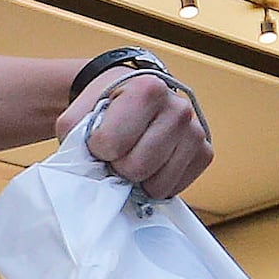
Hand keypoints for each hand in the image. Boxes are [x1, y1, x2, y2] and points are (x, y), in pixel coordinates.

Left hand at [80, 66, 212, 200]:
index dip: (97, 147)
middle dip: (118, 166)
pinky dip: (156, 184)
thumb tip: (86, 174)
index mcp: (147, 89)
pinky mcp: (204, 153)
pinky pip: (173, 188)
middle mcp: (178, 108)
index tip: (100, 135)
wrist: (127, 95)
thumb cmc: (104, 107)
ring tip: (134, 154)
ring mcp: (195, 131)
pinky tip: (151, 163)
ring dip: (138, 178)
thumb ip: (74, 139)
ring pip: (156, 183)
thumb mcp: (78, 114)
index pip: (110, 144)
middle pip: (136, 167)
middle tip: (118, 150)